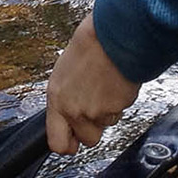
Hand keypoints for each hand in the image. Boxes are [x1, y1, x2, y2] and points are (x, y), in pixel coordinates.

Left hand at [45, 12, 139, 154]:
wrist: (114, 33)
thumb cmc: (91, 44)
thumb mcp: (65, 71)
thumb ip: (66, 97)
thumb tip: (70, 112)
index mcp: (57, 99)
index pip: (57, 143)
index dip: (68, 144)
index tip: (73, 141)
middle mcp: (75, 109)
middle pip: (87, 139)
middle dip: (94, 127)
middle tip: (96, 105)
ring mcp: (97, 111)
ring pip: (106, 124)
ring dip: (109, 111)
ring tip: (106, 85)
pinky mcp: (117, 107)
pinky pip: (120, 111)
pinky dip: (121, 100)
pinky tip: (116, 82)